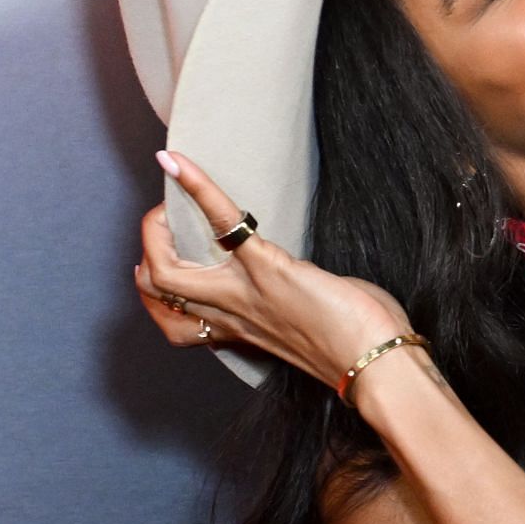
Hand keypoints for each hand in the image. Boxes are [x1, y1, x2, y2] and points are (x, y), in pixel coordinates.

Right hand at [133, 149, 411, 389]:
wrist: (376, 360)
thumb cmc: (356, 340)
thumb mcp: (309, 327)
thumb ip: (292, 305)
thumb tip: (306, 278)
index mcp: (239, 331)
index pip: (176, 323)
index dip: (158, 296)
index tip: (165, 262)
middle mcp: (231, 315)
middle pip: (155, 292)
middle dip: (147, 251)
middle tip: (165, 225)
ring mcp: (245, 291)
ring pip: (166, 270)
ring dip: (156, 229)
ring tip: (166, 203)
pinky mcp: (269, 267)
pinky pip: (221, 223)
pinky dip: (196, 188)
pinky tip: (177, 163)